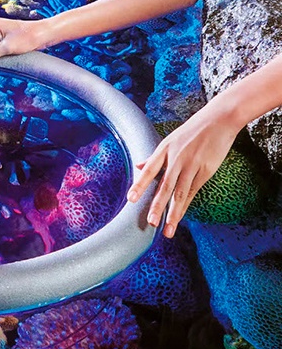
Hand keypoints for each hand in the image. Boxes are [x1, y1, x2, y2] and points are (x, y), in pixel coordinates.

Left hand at [127, 106, 242, 237]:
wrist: (218, 121)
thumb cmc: (192, 131)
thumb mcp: (170, 140)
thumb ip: (154, 156)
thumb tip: (138, 166)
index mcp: (164, 150)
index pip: (149, 171)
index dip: (139, 185)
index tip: (131, 199)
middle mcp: (176, 159)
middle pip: (164, 186)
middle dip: (157, 206)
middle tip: (150, 222)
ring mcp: (191, 166)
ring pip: (180, 193)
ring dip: (173, 212)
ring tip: (167, 228)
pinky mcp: (205, 171)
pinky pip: (193, 191)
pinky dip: (186, 204)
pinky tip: (181, 215)